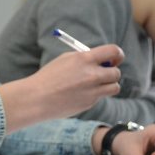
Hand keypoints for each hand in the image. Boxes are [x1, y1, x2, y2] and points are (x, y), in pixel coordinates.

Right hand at [0, 44, 123, 132]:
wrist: (37, 98)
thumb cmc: (49, 77)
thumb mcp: (66, 60)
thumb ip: (85, 58)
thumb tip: (102, 60)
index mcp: (85, 59)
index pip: (113, 51)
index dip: (117, 54)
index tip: (114, 58)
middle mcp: (91, 75)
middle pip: (116, 72)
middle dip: (112, 72)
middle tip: (104, 73)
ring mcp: (92, 91)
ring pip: (115, 87)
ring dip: (108, 85)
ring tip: (95, 85)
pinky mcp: (90, 103)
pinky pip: (100, 97)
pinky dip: (95, 95)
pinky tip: (80, 94)